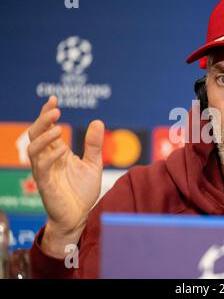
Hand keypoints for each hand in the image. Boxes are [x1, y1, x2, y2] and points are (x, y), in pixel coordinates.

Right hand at [27, 96, 103, 257]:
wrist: (80, 216)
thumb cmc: (83, 191)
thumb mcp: (93, 164)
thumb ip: (94, 145)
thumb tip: (97, 121)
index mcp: (57, 153)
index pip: (47, 129)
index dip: (47, 113)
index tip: (54, 99)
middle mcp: (48, 160)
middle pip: (35, 135)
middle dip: (42, 121)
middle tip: (55, 110)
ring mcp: (45, 172)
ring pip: (33, 150)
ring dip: (44, 137)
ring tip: (58, 128)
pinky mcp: (45, 185)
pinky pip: (42, 168)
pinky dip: (51, 156)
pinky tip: (63, 149)